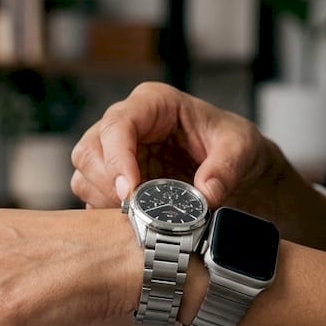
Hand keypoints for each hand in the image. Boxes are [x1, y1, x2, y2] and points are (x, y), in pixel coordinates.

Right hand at [69, 81, 298, 216]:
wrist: (236, 168)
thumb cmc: (234, 145)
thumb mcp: (241, 148)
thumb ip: (226, 168)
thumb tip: (205, 193)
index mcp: (153, 103)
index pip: (118, 124)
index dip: (116, 158)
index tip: (128, 192)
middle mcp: (126, 124)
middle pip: (90, 149)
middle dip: (106, 183)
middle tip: (133, 211)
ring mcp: (115, 152)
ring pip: (84, 174)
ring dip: (103, 200)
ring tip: (135, 217)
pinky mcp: (113, 180)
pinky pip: (91, 197)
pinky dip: (105, 213)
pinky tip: (132, 222)